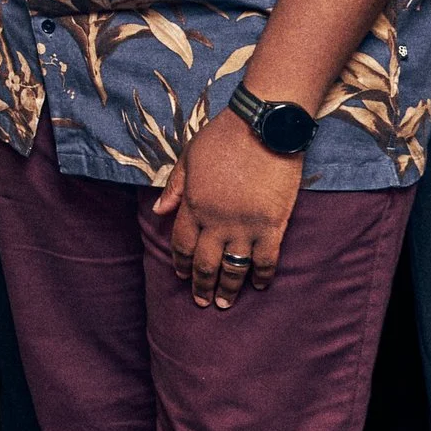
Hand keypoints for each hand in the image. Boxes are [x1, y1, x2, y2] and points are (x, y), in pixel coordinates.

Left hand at [151, 108, 303, 308]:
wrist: (264, 127)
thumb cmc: (223, 136)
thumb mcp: (189, 156)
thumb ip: (175, 187)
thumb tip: (158, 211)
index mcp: (193, 204)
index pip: (182, 243)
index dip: (181, 262)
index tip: (182, 275)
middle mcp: (216, 221)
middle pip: (205, 262)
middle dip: (201, 285)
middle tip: (202, 301)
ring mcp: (245, 226)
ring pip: (233, 267)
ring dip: (228, 288)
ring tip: (224, 303)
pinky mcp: (273, 226)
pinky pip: (265, 260)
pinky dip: (261, 276)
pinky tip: (258, 285)